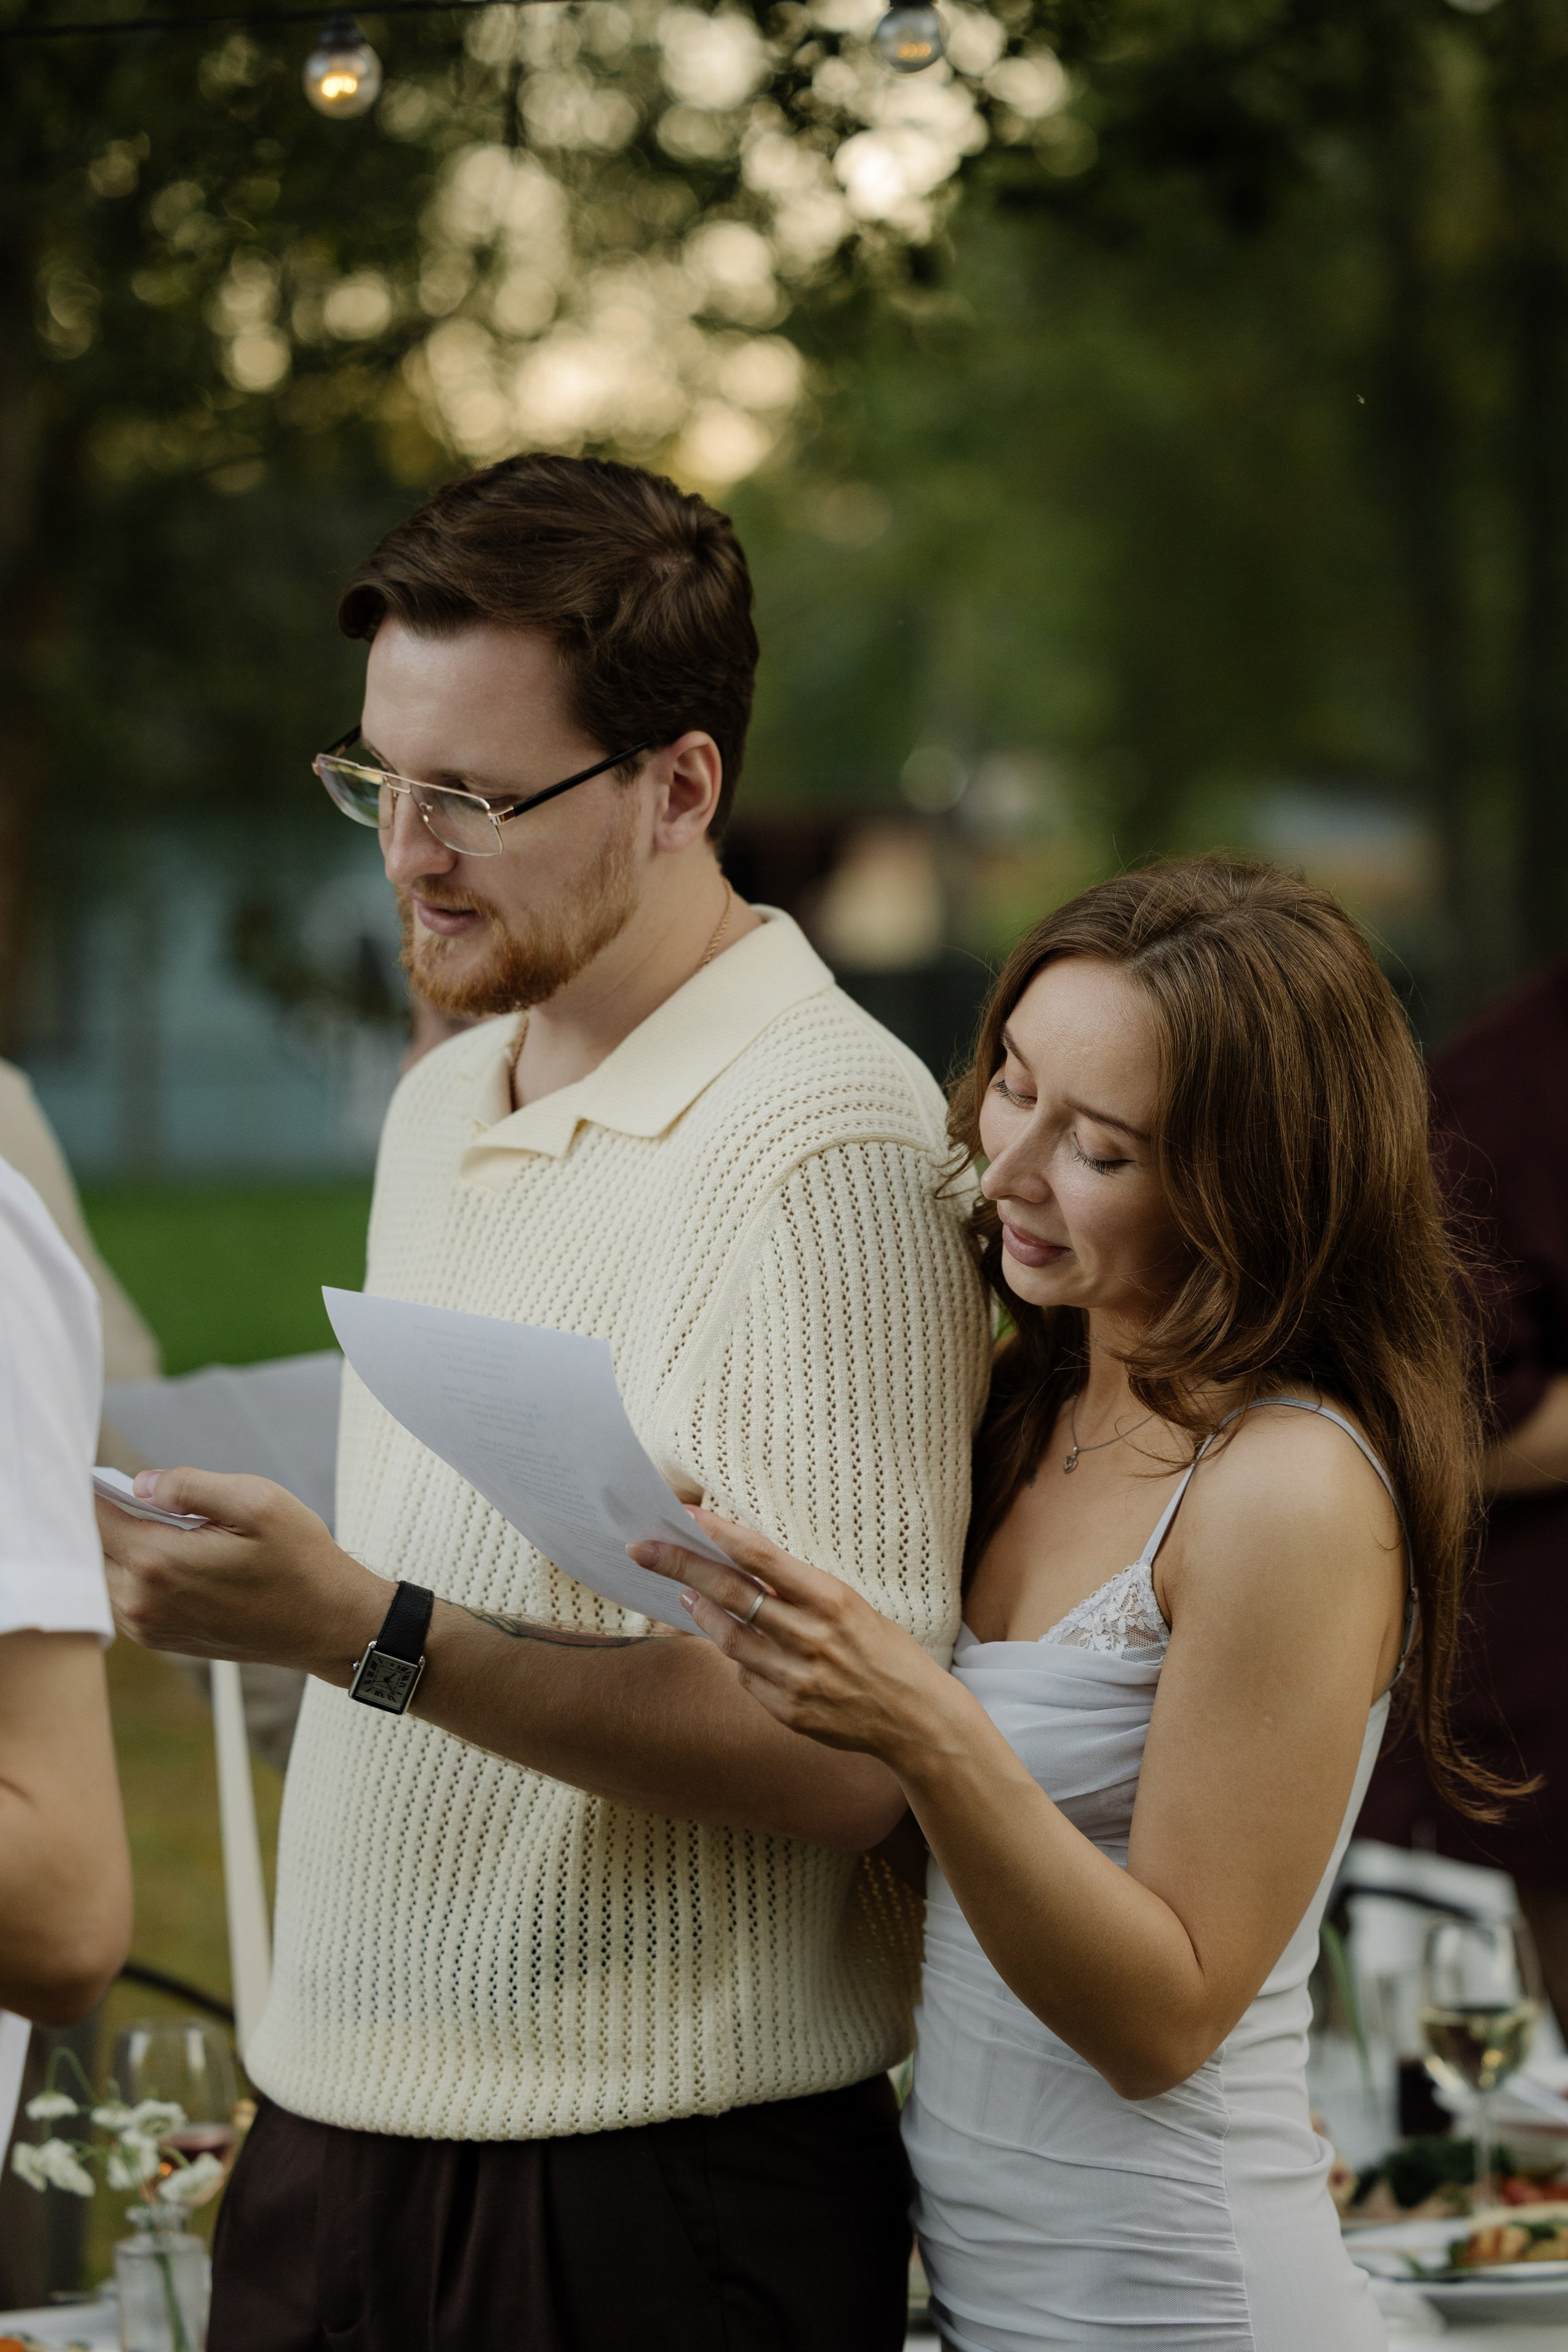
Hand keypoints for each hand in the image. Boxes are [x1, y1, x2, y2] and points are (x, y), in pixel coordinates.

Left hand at [97, 1469, 386, 1681]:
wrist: (325, 1624)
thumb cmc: (299, 1560)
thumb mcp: (258, 1502)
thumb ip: (192, 1485)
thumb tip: (143, 1483)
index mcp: (159, 1563)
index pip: (93, 1517)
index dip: (92, 1487)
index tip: (98, 1469)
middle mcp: (141, 1602)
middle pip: (90, 1548)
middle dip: (104, 1516)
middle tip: (136, 1492)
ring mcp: (147, 1626)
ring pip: (103, 1573)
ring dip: (120, 1545)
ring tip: (157, 1522)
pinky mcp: (158, 1638)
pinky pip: (121, 1596)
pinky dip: (131, 1570)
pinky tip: (169, 1554)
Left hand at [627, 1510, 956, 1767]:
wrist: (915, 1717)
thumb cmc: (883, 1651)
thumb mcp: (850, 1605)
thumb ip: (799, 1590)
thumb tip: (744, 1565)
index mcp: (830, 1599)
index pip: (761, 1557)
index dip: (718, 1533)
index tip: (685, 1515)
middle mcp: (810, 1636)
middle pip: (730, 1593)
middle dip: (681, 1566)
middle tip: (643, 1549)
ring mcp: (796, 1677)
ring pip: (728, 1639)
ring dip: (701, 1612)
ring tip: (684, 1593)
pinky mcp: (788, 1711)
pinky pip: (747, 1677)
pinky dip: (738, 1658)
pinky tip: (737, 1646)